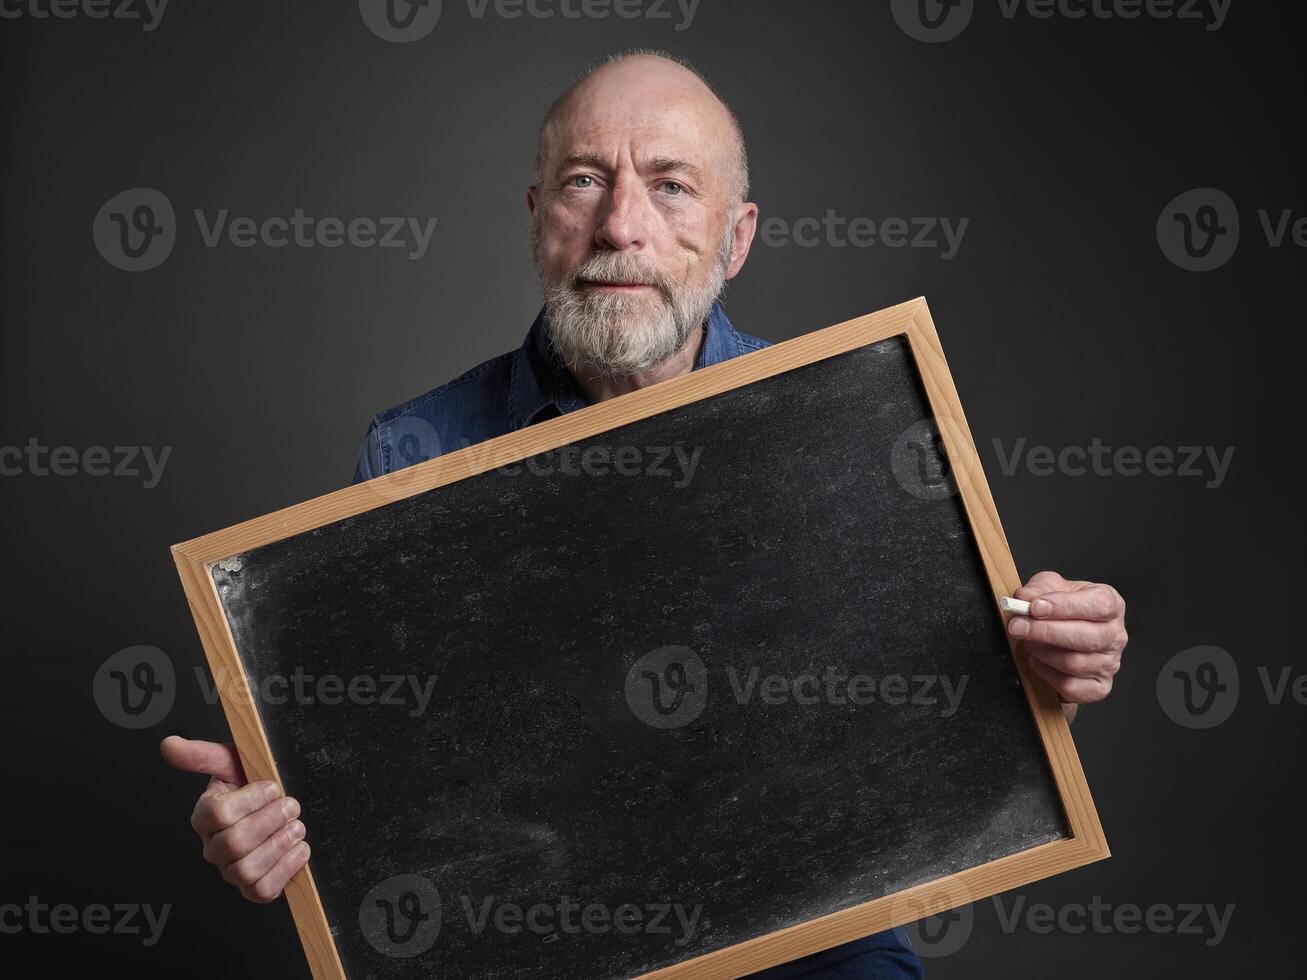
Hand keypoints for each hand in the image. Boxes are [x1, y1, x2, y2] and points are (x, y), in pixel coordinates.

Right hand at [160, 735, 309, 902]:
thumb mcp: (231, 762)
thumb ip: (202, 754)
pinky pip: (263, 891)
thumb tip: (170, 744)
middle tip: (290, 806)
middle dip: (270, 821)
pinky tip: (298, 849)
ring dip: (279, 845)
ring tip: (295, 827)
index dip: (252, 799)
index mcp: (205, 816)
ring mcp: (230, 871)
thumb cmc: (251, 784)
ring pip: (247, 870)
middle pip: (235, 843)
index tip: (273, 787)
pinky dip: (286, 870)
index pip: (220, 813)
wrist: (275, 807)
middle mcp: (212, 847)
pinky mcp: (252, 888)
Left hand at [1007, 570, 1126, 715]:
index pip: (1099, 605)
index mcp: (1111, 605)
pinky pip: (1071, 686)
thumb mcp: (1050, 588)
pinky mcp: (1098, 687)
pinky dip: (1046, 673)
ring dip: (1043, 652)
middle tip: (1017, 626)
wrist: (1063, 638)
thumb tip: (1023, 598)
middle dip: (1046, 631)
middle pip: (1088, 638)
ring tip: (1027, 642)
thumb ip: (1038, 589)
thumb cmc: (1062, 610)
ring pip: (1076, 663)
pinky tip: (1037, 661)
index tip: (1035, 607)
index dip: (1065, 606)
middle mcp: (1115, 635)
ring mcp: (1109, 664)